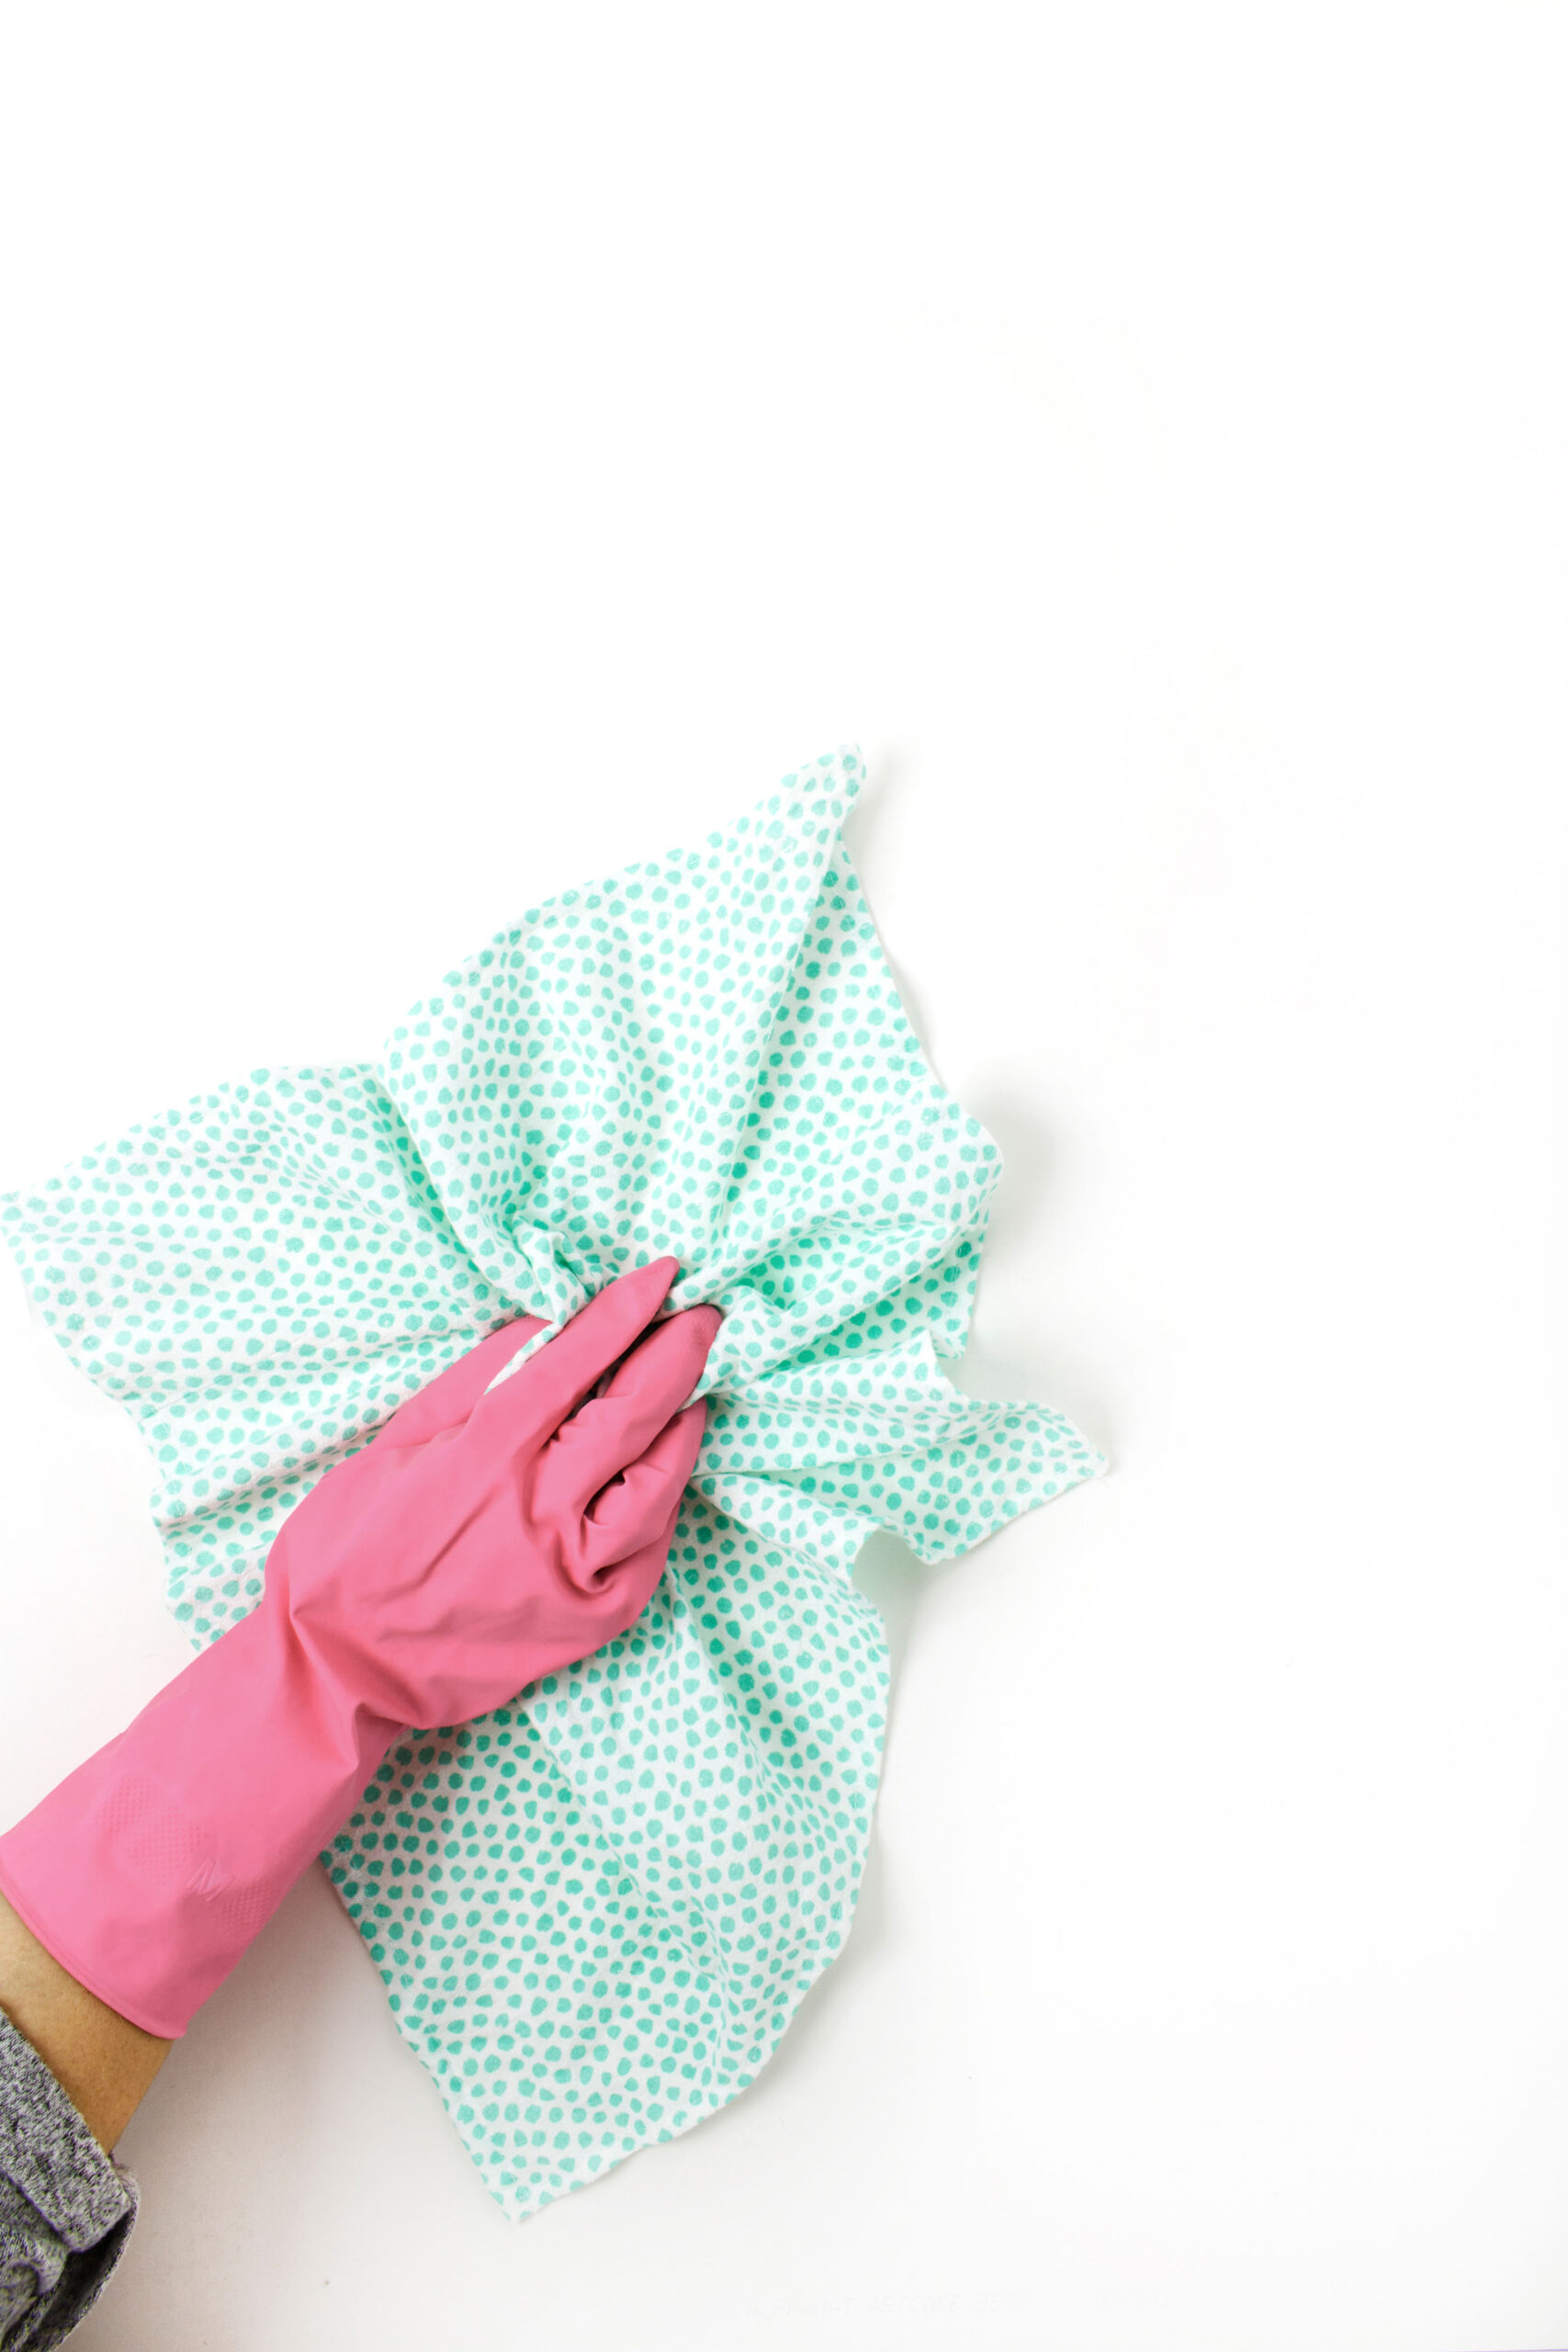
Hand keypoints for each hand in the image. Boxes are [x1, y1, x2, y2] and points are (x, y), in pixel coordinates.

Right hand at [269, 1255, 720, 1730]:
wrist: (340, 1667)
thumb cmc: (350, 1547)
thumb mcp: (397, 1443)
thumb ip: (475, 1380)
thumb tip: (542, 1322)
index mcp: (487, 1454)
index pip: (578, 1362)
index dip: (627, 1311)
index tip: (664, 1275)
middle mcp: (541, 1510)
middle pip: (637, 1413)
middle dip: (680, 1352)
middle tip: (706, 1315)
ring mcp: (573, 1571)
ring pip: (659, 1484)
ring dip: (684, 1426)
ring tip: (695, 1387)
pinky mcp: (591, 1619)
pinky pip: (649, 1548)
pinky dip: (663, 1499)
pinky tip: (664, 1467)